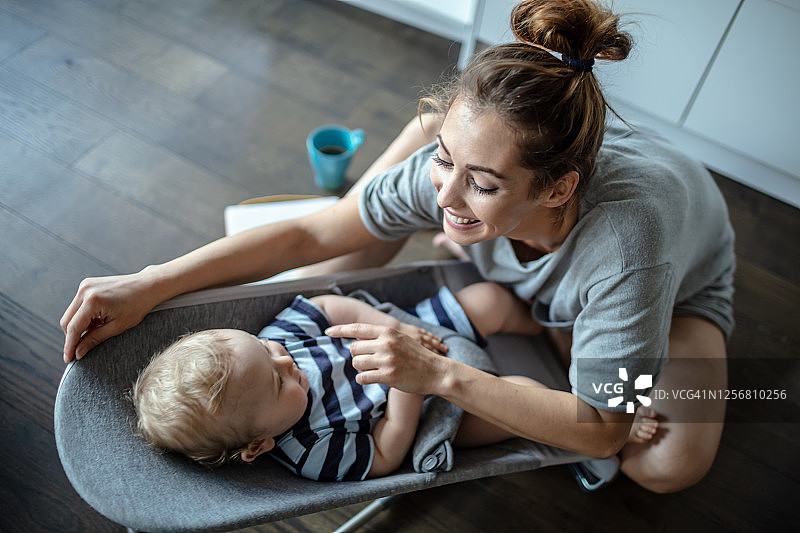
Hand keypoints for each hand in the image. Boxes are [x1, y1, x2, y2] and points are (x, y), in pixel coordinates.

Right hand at [60, 270, 159, 362]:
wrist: (147, 286)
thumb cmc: (137, 306)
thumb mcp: (117, 327)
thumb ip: (94, 339)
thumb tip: (77, 353)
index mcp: (92, 301)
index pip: (73, 328)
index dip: (69, 346)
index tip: (68, 360)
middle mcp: (85, 290)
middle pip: (67, 321)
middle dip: (72, 337)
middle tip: (79, 351)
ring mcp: (85, 285)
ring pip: (70, 313)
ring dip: (78, 326)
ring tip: (98, 328)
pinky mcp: (87, 284)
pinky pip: (78, 305)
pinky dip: (83, 316)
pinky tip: (99, 320)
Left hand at [326, 323, 448, 394]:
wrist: (436, 371)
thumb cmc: (416, 356)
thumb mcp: (400, 339)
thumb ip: (381, 337)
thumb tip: (357, 339)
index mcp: (388, 332)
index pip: (357, 328)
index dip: (340, 330)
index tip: (327, 331)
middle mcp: (386, 343)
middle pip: (353, 348)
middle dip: (356, 356)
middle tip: (368, 361)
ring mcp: (387, 359)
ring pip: (356, 363)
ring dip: (360, 368)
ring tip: (373, 370)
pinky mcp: (388, 375)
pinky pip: (363, 378)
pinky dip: (363, 379)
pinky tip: (372, 379)